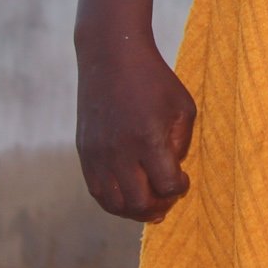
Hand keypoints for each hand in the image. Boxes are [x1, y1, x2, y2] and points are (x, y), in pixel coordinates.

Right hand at [75, 37, 196, 222]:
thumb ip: (181, 143)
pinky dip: (114, 201)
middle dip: (159, 206)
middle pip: (140, 203)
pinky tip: (128, 195)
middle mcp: (120, 151)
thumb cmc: (154, 80)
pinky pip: (97, 191)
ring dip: (135, 210)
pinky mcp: (84, 152)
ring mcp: (98, 154)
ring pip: (114, 204)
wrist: (110, 57)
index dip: (180, 188)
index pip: (167, 185)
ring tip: (149, 204)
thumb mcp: (181, 107)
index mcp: (148, 139)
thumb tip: (173, 172)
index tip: (183, 178)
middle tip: (168, 196)